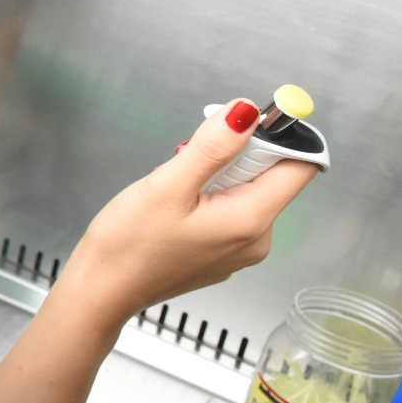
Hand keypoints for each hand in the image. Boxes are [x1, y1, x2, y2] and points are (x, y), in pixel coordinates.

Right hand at [56, 98, 318, 333]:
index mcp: (250, 220)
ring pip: (247, 191)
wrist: (102, 290)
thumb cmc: (128, 247)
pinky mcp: (221, 254)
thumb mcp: (166, 186)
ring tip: (176, 188)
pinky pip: (230, 211)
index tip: (238, 128)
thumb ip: (211, 147)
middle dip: (235, 155)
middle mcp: (256, 239)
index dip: (276, 136)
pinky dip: (208, 198)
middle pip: (271, 176)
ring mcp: (239, 250)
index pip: (300, 165)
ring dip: (218, 176)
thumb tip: (245, 112)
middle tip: (190, 159)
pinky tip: (176, 207)